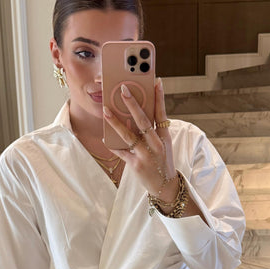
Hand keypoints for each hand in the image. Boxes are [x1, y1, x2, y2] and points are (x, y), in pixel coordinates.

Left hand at [102, 78, 177, 202]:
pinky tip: (104, 137)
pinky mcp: (136, 164)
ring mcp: (146, 155)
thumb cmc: (162, 161)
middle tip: (123, 89)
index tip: (156, 82)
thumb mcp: (163, 144)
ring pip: (128, 135)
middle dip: (132, 104)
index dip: (159, 97)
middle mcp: (156, 144)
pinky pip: (121, 152)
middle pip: (143, 121)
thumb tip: (136, 113)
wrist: (165, 186)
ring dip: (115, 122)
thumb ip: (153, 130)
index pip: (162, 113)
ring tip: (106, 110)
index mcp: (164, 137)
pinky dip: (112, 144)